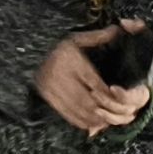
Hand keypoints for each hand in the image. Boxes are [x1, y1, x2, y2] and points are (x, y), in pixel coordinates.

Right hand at [35, 23, 151, 136]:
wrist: (32, 54)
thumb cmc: (59, 46)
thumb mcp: (77, 38)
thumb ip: (98, 37)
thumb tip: (116, 30)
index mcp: (69, 59)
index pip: (93, 81)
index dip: (108, 93)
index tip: (120, 100)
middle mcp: (59, 75)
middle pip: (86, 99)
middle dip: (103, 110)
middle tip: (118, 115)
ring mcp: (51, 88)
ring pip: (77, 109)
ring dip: (94, 118)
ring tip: (107, 121)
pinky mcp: (47, 97)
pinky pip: (66, 113)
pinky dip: (81, 121)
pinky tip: (92, 123)